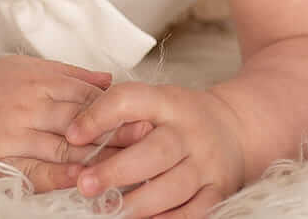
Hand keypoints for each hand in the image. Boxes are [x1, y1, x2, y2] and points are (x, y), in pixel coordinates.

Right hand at [0, 56, 149, 192]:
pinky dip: (64, 177)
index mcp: (37, 78)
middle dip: (118, 132)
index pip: (87, 93)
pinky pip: (39, 171)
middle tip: (151, 143)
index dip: (118, 107)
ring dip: (99, 158)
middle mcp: (29, 103)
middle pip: (83, 120)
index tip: (147, 117)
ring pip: (66, 147)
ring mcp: (16, 133)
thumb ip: (68, 73)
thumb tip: (110, 79)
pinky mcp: (4, 159)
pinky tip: (85, 182)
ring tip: (130, 168)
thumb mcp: (24, 67)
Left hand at [63, 82, 246, 216]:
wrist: (235, 128)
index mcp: (169, 102)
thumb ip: (121, 114)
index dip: (99, 116)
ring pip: (173, 187)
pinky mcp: (218, 190)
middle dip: (117, 171)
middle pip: (155, 151)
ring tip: (106, 211)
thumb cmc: (180, 118)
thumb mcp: (155, 102)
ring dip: (137, 203)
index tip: (72, 134)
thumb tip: (74, 135)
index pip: (132, 100)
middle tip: (84, 184)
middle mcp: (190, 132)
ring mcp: (207, 164)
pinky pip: (193, 212)